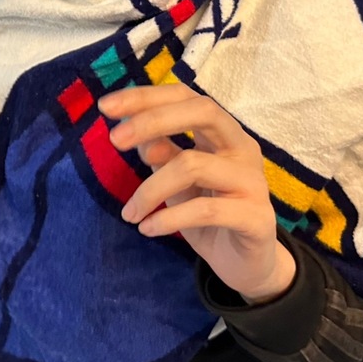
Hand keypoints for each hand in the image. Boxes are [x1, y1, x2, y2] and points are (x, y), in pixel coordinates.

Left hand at [99, 83, 294, 302]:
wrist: (246, 264)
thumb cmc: (209, 214)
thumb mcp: (177, 181)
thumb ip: (161, 154)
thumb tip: (133, 133)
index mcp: (223, 133)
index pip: (186, 97)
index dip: (146, 97)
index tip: (106, 106)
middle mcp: (243, 148)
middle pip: (203, 112)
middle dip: (153, 120)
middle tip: (114, 140)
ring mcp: (253, 181)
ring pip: (194, 165)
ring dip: (151, 189)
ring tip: (129, 213)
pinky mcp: (256, 217)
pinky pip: (205, 211)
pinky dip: (168, 218)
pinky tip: (147, 228)